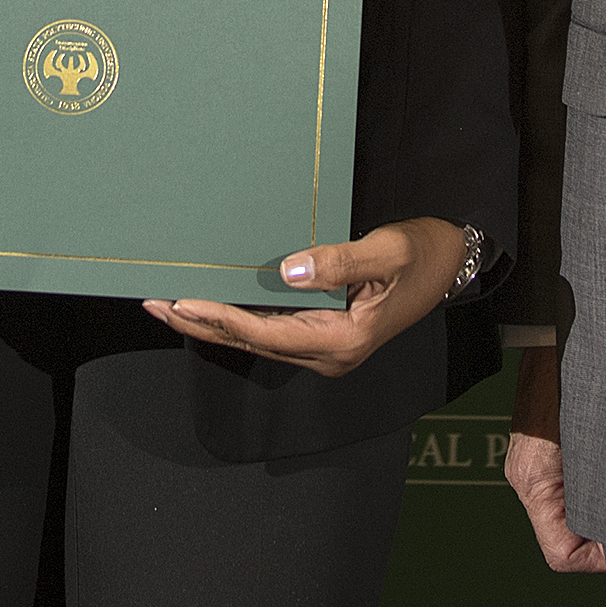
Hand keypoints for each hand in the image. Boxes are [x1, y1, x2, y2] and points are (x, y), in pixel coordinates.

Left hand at [141, 216, 464, 379]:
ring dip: (213, 324)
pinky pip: (271, 332)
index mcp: (342, 341)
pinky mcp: (323, 336)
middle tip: (155, 303)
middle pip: (253, 343)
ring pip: (257, 341)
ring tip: (169, 304)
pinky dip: (236, 320)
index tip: (183, 304)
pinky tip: (211, 306)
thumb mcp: (386, 251)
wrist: (451, 266)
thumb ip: (340, 261)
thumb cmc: (421, 255)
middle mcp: (328, 355)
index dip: (222, 320)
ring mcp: (325, 350)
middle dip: (202, 325)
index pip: (268, 333)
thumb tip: (289, 271)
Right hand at [506, 342, 605, 572]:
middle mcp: (527, 478)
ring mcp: (532, 466)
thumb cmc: (572, 371)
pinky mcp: (543, 453)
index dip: (599, 560)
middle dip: (605, 539)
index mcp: (535, 480)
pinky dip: (596, 492)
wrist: (549, 326)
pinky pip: (569, 491)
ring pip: (569, 515)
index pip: (561, 554)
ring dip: (604, 513)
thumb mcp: (598, 430)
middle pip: (564, 539)